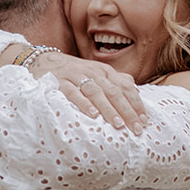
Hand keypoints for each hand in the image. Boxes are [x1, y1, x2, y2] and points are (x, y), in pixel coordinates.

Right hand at [31, 54, 146, 133]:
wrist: (44, 61)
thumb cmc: (75, 72)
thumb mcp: (97, 73)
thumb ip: (116, 80)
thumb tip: (136, 90)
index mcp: (105, 72)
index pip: (125, 87)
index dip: (136, 104)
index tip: (145, 120)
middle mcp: (93, 73)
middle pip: (114, 92)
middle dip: (127, 111)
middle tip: (136, 128)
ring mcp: (76, 76)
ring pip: (96, 93)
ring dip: (108, 109)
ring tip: (118, 124)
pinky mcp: (60, 82)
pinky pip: (73, 93)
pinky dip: (84, 103)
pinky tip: (92, 115)